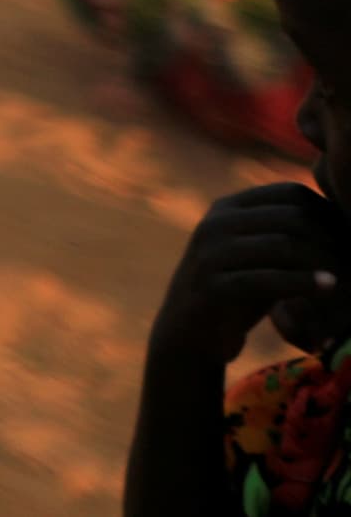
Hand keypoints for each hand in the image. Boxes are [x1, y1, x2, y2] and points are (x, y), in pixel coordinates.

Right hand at [152, 183, 344, 373]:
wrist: (190, 331)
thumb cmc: (238, 290)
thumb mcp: (259, 252)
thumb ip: (286, 232)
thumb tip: (343, 212)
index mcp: (228, 207)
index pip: (290, 193)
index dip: (328, 213)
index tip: (350, 239)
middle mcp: (216, 223)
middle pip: (292, 218)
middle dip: (332, 240)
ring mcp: (210, 253)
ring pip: (283, 246)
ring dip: (325, 263)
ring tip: (348, 280)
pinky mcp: (210, 286)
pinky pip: (266, 280)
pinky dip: (303, 283)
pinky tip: (329, 288)